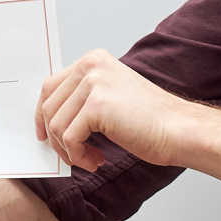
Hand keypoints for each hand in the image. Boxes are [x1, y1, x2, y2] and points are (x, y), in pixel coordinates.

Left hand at [36, 50, 194, 172]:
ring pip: (56, 125)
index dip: (43, 116)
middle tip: (74, 155)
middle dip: (55, 137)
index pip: (50, 87)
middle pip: (48, 106)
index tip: (46, 137)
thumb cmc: (149, 121)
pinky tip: (97, 161)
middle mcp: (90, 65)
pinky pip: (68, 138)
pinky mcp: (96, 106)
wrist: (178, 130)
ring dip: (69, 150)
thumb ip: (82, 99)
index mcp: (93, 60)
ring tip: (91, 159)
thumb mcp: (110, 97)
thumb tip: (48, 120)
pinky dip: (78, 156)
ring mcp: (93, 83)